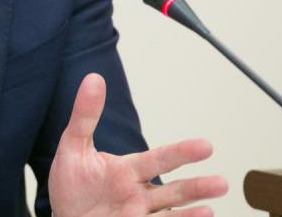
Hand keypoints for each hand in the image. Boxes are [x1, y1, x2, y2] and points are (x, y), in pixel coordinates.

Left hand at [48, 73, 228, 216]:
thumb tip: (94, 79)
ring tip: (210, 210)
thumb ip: (86, 115)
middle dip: (196, 187)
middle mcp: (138, 194)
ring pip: (169, 214)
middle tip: (221, 183)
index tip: (205, 146)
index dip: (181, 153)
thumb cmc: (71, 184)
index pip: (160, 159)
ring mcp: (136, 215)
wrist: (60, 216)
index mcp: (129, 170)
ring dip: (190, 213)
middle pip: (172, 190)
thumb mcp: (74, 146)